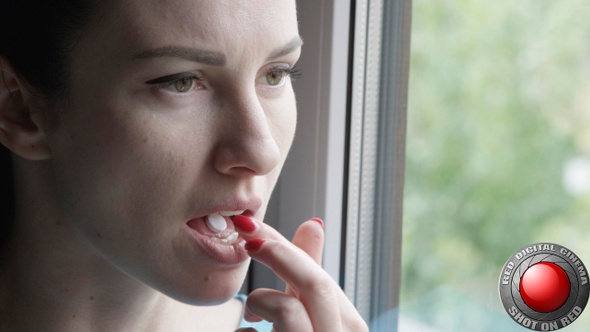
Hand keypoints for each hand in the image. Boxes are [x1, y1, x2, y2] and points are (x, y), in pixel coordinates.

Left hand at [232, 216, 368, 331]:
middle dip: (278, 255)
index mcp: (350, 327)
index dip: (284, 245)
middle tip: (248, 241)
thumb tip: (314, 222)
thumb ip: (309, 269)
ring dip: (260, 302)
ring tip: (250, 316)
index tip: (249, 225)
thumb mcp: (306, 309)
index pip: (319, 275)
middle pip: (317, 284)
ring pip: (288, 311)